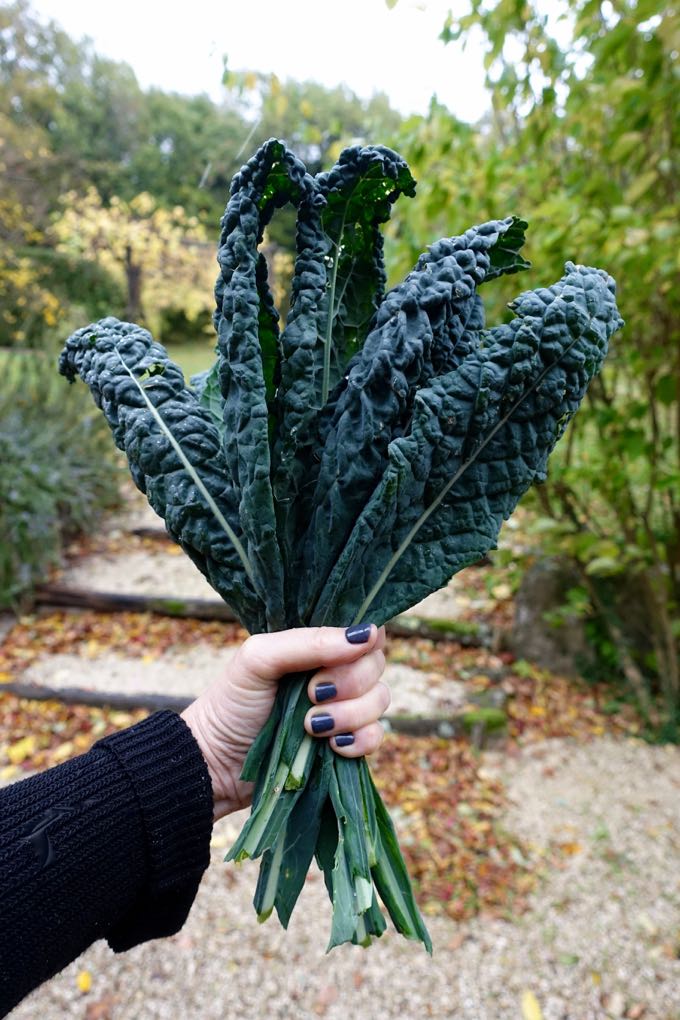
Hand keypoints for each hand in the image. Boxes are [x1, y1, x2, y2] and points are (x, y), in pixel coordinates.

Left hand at [182, 624, 387, 819]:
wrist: (216, 763)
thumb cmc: (230, 703)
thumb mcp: (259, 659)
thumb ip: (308, 642)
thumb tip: (365, 635)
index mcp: (317, 645)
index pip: (365, 630)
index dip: (364, 641)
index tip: (345, 654)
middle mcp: (336, 672)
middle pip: (376, 665)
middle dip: (350, 682)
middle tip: (312, 695)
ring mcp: (342, 709)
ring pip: (380, 701)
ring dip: (349, 714)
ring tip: (311, 726)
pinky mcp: (346, 744)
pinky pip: (376, 736)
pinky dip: (359, 741)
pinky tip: (332, 747)